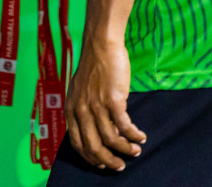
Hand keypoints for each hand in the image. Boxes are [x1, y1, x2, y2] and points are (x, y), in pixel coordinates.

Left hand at [64, 35, 145, 170]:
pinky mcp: (113, 100)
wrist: (101, 45)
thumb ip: (83, 110)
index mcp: (71, 109)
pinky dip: (134, 135)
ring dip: (126, 149)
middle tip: (120, 166)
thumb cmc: (93, 67)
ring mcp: (96, 106)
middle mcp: (81, 110)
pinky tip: (141, 137)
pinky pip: (125, 126)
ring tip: (136, 151)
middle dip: (108, 161)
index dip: (90, 157)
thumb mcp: (80, 91)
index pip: (77, 143)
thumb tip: (96, 130)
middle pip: (94, 147)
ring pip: (111, 140)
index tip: (101, 164)